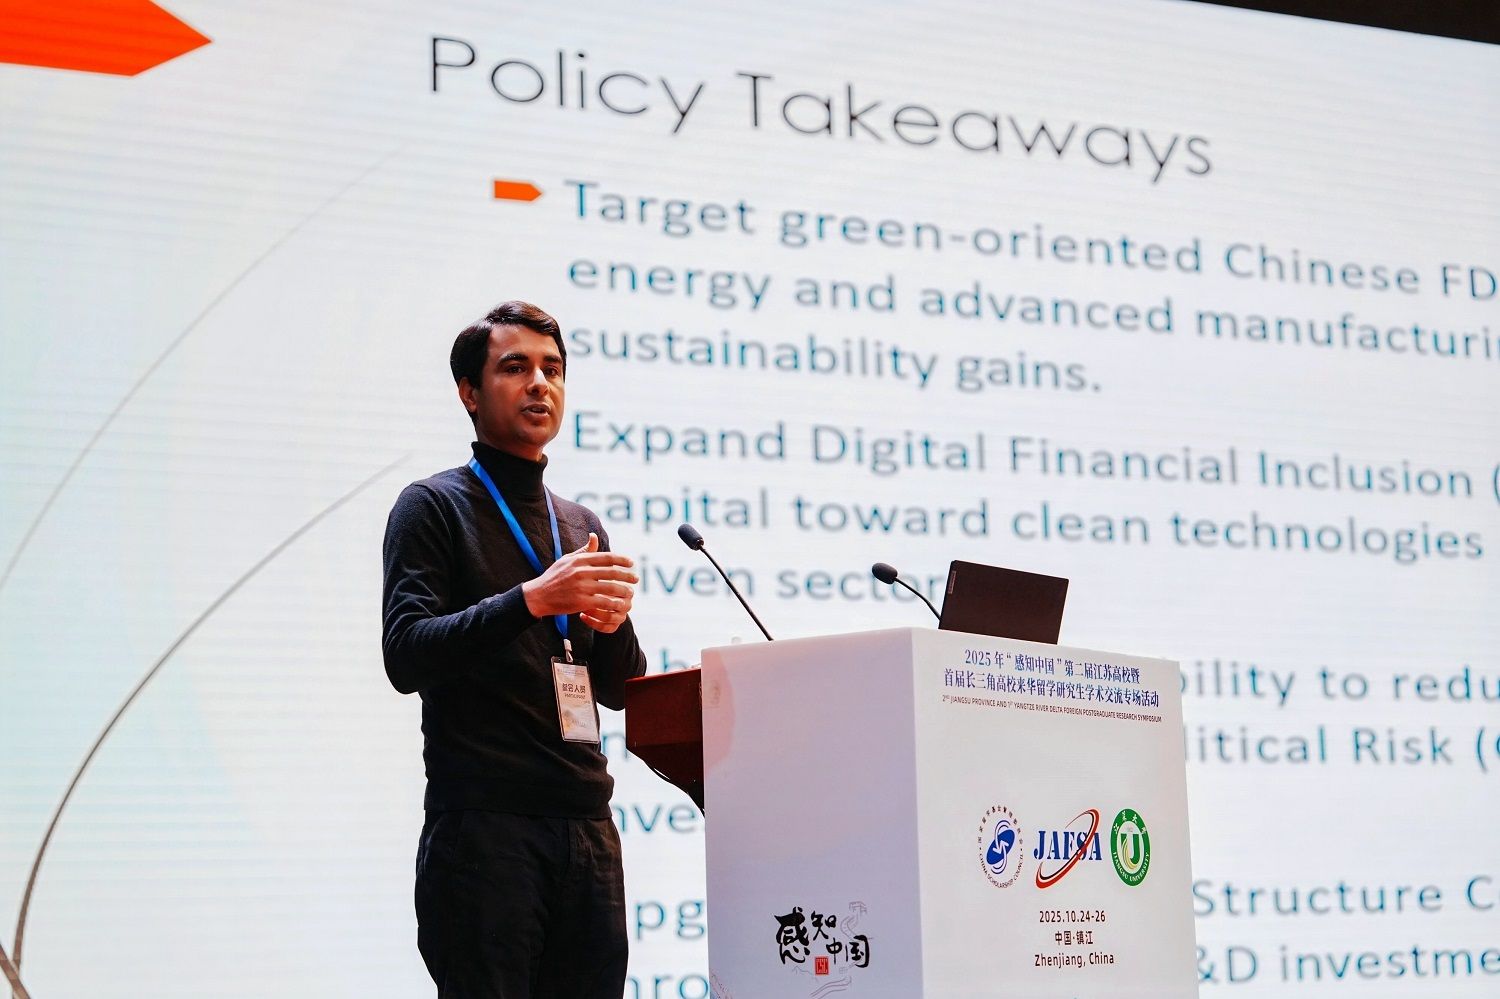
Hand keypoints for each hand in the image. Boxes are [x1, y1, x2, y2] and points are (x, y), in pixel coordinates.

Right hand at [521, 533, 636, 633]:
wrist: (538, 596)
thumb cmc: (554, 577)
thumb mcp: (567, 559)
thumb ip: (583, 550)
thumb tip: (594, 535)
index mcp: (580, 560)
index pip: (607, 557)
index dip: (622, 560)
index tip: (631, 563)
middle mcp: (581, 571)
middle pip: (612, 572)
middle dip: (627, 576)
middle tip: (636, 579)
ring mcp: (582, 586)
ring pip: (610, 588)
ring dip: (624, 590)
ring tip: (631, 592)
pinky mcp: (581, 601)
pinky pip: (603, 602)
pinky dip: (614, 603)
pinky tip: (620, 605)